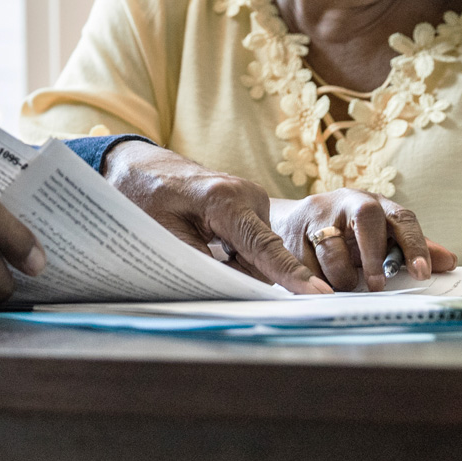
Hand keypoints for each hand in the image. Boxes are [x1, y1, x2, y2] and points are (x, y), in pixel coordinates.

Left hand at [100, 141, 328, 293]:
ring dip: (233, 263)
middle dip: (238, 272)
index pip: (264, 247)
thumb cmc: (144, 196)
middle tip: (197, 254)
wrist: (142, 165)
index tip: (319, 295)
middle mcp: (249, 196)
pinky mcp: (252, 206)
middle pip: (263, 258)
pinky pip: (253, 244)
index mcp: (225, 200)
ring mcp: (254, 199)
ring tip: (197, 239)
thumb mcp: (162, 233)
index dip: (291, 275)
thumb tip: (236, 289)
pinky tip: (208, 239)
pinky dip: (234, 253)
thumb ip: (200, 262)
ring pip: (258, 255)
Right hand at [279, 189, 456, 291]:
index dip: (415, 245)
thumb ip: (411, 249)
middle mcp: (349, 202)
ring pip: (333, 249)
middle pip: (367, 220)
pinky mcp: (294, 232)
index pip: (403, 219)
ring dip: (341, 276)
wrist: (293, 221)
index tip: (422, 272)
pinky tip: (320, 284)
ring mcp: (318, 214)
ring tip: (344, 285)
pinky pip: (306, 266)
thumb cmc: (347, 233)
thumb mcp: (378, 237)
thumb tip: (449, 262)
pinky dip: (317, 282)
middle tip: (376, 285)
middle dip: (373, 256)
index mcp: (376, 205)